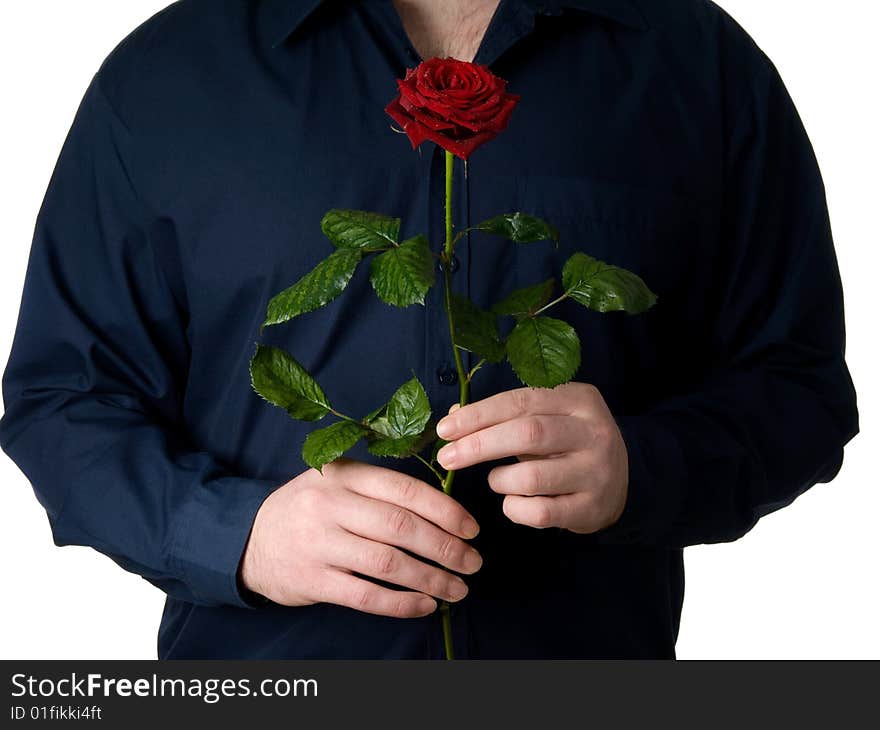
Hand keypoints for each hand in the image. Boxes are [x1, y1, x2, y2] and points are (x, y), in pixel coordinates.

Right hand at [240, 458, 481, 616]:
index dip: (445, 510)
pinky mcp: (312, 580)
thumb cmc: (309, 509)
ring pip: (388, 563)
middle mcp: (330, 505)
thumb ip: (381, 488)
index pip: (405, 489)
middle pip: (401, 527)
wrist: (249, 540)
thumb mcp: (337, 482)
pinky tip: (425, 605)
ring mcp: (319, 543)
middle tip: (473, 563)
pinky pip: (366, 596)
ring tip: (457, 589)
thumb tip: (446, 508)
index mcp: (344, 474)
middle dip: (446, 548)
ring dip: (431, 579)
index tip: (472, 529)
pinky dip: (401, 603)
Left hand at [434, 382, 628, 533]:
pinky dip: (514, 508)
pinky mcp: (592, 507)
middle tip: (448, 457)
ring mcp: (596, 471)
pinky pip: (540, 512)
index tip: (445, 429)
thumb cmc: (567, 444)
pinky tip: (512, 502)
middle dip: (479, 445)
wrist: (620, 481)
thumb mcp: (544, 418)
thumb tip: (452, 415)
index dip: (478, 415)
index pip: (521, 401)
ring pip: (532, 477)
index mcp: (579, 399)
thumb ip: (503, 416)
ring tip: (496, 480)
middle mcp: (593, 432)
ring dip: (499, 480)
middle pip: (527, 433)